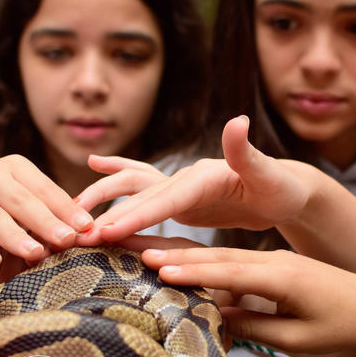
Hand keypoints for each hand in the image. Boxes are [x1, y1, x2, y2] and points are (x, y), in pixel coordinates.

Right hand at [0, 156, 93, 268]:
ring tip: (35, 254)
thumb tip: (86, 227)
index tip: (86, 226)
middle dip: (44, 221)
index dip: (65, 207)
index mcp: (13, 167)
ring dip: (14, 236)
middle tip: (66, 240)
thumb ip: (48, 210)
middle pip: (19, 200)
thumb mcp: (21, 201)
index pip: (43, 188)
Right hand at [75, 116, 312, 243]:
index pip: (166, 197)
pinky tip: (93, 176)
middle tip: (79, 236)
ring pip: (133, 191)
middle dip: (109, 216)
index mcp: (203, 175)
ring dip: (104, 201)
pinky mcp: (179, 198)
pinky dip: (117, 187)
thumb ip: (246, 151)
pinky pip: (142, 195)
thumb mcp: (268, 174)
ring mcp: (179, 186)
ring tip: (74, 216)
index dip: (137, 214)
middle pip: (141, 197)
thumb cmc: (279, 187)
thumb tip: (237, 120)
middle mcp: (185, 177)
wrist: (282, 190)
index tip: (109, 229)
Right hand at [140, 245, 355, 355]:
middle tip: (138, 253)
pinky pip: (239, 264)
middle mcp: (276, 262)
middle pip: (219, 258)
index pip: (228, 272)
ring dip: (189, 257)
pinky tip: (189, 269)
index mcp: (283, 278)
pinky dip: (210, 266)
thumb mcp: (301, 338)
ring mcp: (276, 261)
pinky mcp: (279, 266)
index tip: (156, 269)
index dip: (191, 271)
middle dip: (177, 256)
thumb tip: (215, 320)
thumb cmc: (347, 327)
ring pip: (226, 258)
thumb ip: (256, 327)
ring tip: (152, 256)